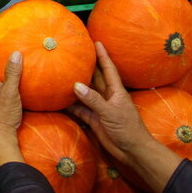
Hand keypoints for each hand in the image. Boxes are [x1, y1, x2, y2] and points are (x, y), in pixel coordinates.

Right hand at [69, 42, 182, 192]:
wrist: (132, 151)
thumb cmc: (127, 129)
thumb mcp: (111, 112)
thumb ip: (93, 100)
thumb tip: (76, 85)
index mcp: (116, 91)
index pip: (108, 69)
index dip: (103, 55)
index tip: (97, 42)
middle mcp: (107, 97)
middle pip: (95, 78)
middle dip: (87, 66)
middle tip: (75, 53)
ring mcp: (100, 108)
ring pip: (86, 93)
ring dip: (76, 85)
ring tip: (62, 73)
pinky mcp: (94, 120)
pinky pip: (80, 109)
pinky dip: (71, 105)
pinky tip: (60, 100)